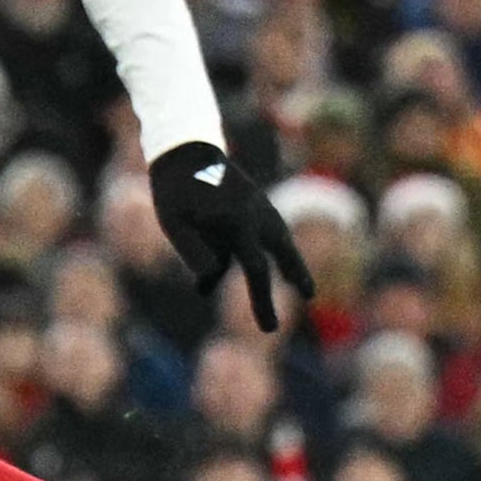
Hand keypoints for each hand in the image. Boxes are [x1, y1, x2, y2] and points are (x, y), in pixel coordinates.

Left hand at [147, 143, 312, 329]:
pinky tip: (282, 261)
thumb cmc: (174, 191)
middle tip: (307, 300)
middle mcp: (257, 215)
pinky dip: (279, 247)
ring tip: (303, 286)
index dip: (263, 301)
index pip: (256, 270)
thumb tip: (207, 286)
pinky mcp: (258, 202)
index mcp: (237, 223)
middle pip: (281, 253)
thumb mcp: (173, 222)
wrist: (186, 151)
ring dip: (292, 263)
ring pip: (282, 240)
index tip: (269, 329)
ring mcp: (261, 206)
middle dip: (293, 278)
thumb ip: (192, 252)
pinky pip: (272, 230)